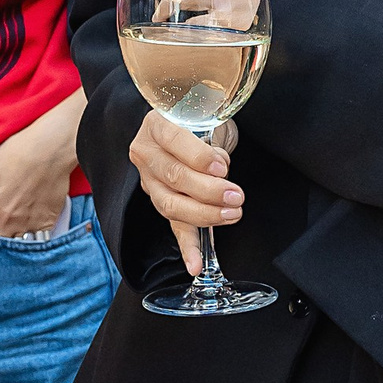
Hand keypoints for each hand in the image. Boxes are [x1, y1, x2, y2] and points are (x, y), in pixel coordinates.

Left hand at [0, 93, 85, 237]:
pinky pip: (37, 242)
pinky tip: (33, 231)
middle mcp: (3, 221)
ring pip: (15, 245)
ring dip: (14, 240)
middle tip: (0, 228)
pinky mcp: (45, 223)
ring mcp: (25, 225)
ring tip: (16, 231)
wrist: (46, 151)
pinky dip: (35, 240)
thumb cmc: (13, 155)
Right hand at [129, 108, 239, 275]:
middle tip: (235, 196)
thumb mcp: (205, 116)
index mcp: (156, 125)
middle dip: (208, 190)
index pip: (174, 141)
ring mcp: (149, 181)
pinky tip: (196, 266)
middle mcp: (146, 154)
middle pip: (173, 177)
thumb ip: (210, 140)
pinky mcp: (161, 203)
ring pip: (171, 204)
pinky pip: (174, 226)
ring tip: (231, 215)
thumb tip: (220, 170)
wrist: (180, 127)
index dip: (198, 157)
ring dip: (204, 215)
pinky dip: (187, 248)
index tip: (221, 167)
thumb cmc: (197, 120)